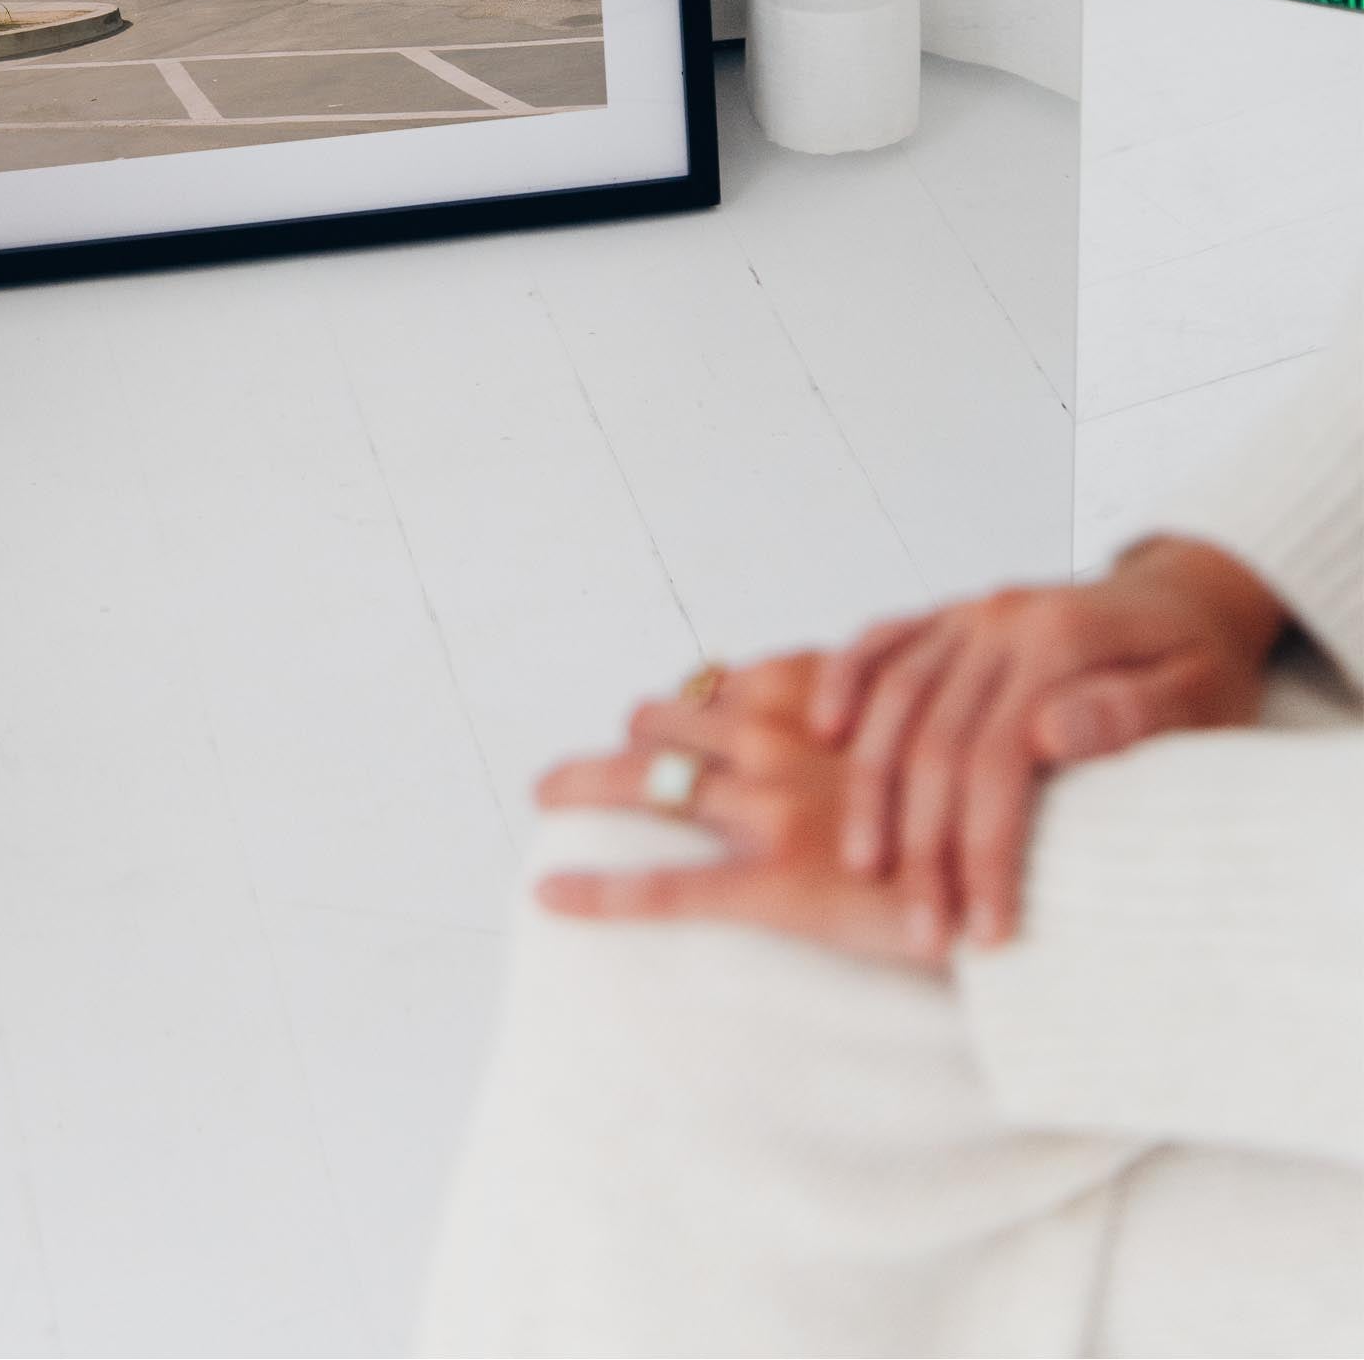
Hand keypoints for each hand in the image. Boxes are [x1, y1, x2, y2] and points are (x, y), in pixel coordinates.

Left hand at [532, 658, 947, 967]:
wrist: (1037, 850)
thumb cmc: (987, 782)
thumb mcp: (921, 710)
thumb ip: (866, 700)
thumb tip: (835, 701)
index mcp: (807, 690)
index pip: (711, 687)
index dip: (682, 709)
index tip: (662, 728)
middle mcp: (773, 737)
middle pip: (661, 724)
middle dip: (620, 741)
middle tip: (576, 765)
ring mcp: (766, 810)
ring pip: (644, 783)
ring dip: (584, 783)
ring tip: (545, 794)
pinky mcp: (771, 885)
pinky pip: (663, 888)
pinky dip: (596, 891)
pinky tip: (545, 893)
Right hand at [808, 538, 1284, 947]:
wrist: (1188, 597)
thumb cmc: (1200, 664)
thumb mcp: (1202, 696)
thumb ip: (1131, 712)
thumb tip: (1050, 734)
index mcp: (1060, 637)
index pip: (999, 758)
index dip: (986, 848)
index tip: (988, 929)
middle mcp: (1002, 618)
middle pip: (937, 740)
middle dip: (924, 845)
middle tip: (926, 931)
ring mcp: (969, 613)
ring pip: (894, 700)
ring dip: (872, 787)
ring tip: (867, 866)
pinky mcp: (949, 615)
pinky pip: (879, 640)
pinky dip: (843, 681)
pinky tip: (826, 733)